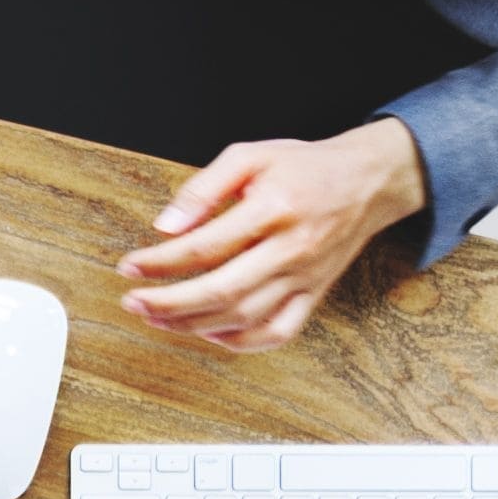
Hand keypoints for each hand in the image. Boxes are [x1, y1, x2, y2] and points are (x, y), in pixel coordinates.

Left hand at [120, 120, 425, 350]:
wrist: (367, 181)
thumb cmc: (305, 167)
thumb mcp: (251, 156)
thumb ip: (204, 188)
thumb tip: (166, 226)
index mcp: (273, 210)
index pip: (205, 247)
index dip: (160, 262)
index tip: (130, 266)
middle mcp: (291, 249)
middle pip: (221, 291)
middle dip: (169, 303)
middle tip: (133, 302)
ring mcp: (305, 277)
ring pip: (244, 317)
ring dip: (193, 325)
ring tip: (157, 318)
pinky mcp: (314, 294)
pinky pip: (278, 332)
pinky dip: (240, 341)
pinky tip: (210, 333)